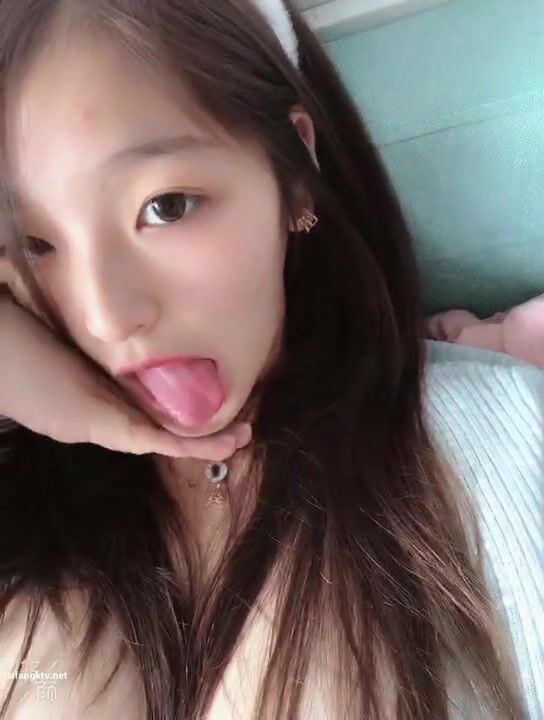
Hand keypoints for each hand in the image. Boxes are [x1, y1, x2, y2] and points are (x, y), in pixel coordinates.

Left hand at [0, 297, 251, 460]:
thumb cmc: (16, 323)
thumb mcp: (54, 299)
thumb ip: (81, 288)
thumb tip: (80, 253)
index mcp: (96, 377)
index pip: (147, 389)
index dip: (183, 390)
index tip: (215, 382)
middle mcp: (102, 401)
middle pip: (160, 416)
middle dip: (201, 420)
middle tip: (239, 420)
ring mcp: (100, 416)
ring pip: (162, 434)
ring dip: (202, 440)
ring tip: (241, 436)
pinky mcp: (96, 425)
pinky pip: (148, 439)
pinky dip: (185, 444)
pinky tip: (219, 444)